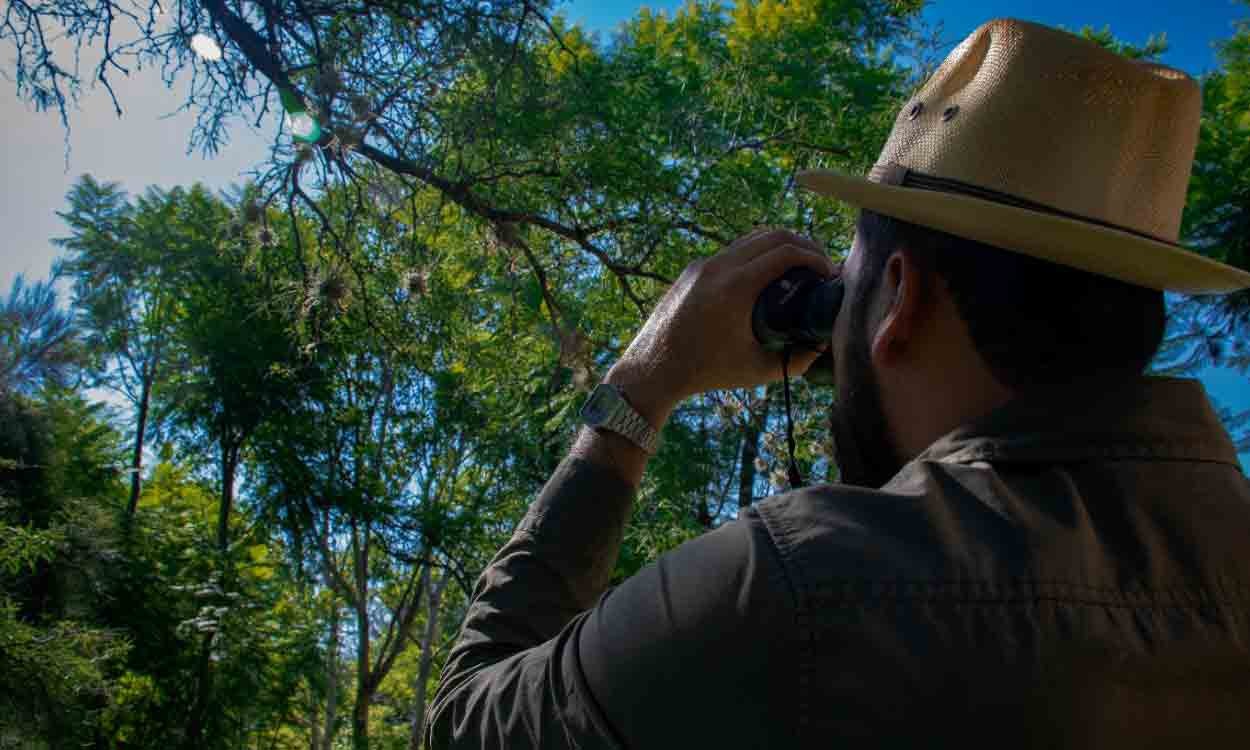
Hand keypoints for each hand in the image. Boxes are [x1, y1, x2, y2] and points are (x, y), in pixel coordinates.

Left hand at [607, 229, 837, 426]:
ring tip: (797, 266)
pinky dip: (755, 254)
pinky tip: (765, 274)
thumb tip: (821, 346)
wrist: (654, 368)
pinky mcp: (693, 270)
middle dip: (803, 245)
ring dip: (778, 245)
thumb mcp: (757, 369)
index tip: (829, 273)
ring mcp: (703, 265)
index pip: (786, 252)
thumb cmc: (706, 372)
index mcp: (736, 287)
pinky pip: (731, 251)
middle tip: (820, 265)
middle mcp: (718, 267)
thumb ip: (796, 360)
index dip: (815, 258)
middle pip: (772, 235)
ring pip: (750, 239)